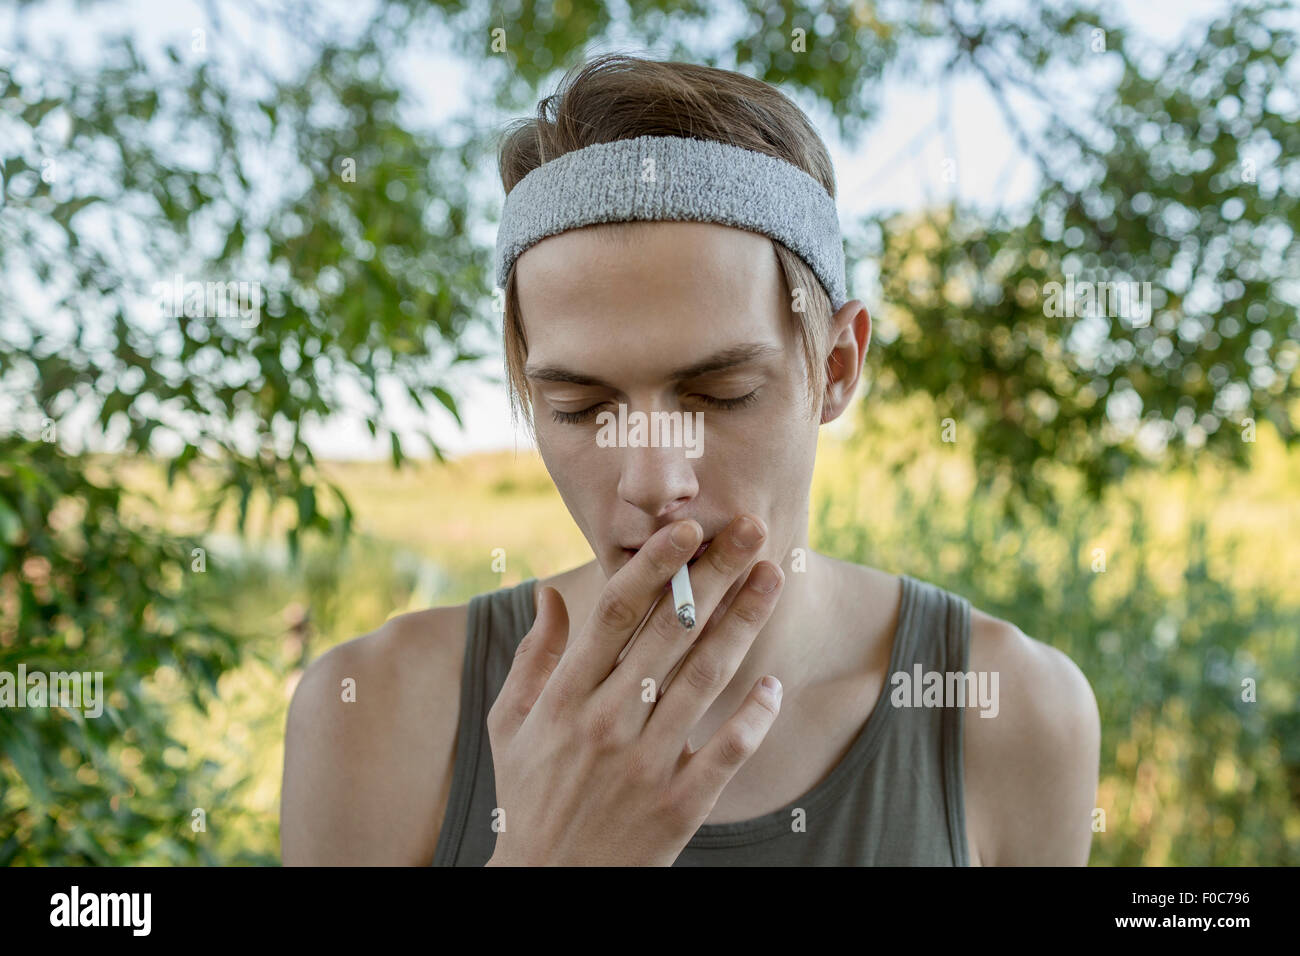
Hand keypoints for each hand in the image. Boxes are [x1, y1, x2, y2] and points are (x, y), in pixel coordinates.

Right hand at [484, 515, 784, 865]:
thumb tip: (548, 592)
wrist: (548, 887)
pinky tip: (772, 684)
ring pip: (703, 680)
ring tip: (772, 578)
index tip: (687, 527)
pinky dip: (753, 718)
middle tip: (751, 529)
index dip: (653, 566)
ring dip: (743, 625)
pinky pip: (726, 752)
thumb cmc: (528, 795)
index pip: (615, 614)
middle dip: (713, 575)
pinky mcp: (678, 806)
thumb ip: (533, 656)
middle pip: (669, 633)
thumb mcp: (510, 725)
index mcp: (565, 697)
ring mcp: (644, 765)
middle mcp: (606, 723)